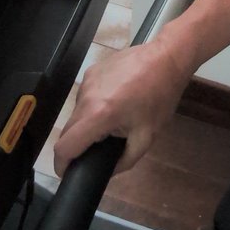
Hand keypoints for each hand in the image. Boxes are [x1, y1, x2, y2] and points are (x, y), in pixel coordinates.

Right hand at [53, 30, 192, 177]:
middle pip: (67, 130)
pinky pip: (85, 96)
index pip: (64, 146)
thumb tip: (107, 172)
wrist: (166, 58)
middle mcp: (86, 96)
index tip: (69, 172)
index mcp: (98, 114)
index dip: (62, 164)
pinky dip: (93, 105)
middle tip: (97, 149)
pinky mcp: (91, 70)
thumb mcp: (146, 137)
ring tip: (111, 121)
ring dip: (87, 123)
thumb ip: (123, 161)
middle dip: (78, 144)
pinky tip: (114, 101)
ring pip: (76, 112)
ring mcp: (87, 80)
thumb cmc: (160, 98)